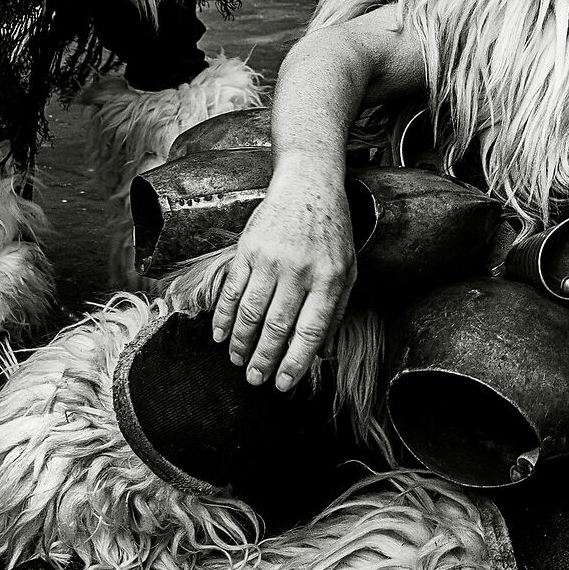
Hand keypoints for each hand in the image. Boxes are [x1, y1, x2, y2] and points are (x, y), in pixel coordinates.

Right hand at [212, 165, 358, 391]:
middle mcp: (299, 271)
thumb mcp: (348, 270)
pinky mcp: (248, 249)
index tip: (284, 383)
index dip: (295, 363)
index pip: (309, 332)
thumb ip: (336, 312)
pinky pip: (232, 290)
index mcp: (328, 279)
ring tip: (237, 362)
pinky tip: (220, 335)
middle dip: (264, 360)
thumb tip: (322, 353)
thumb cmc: (332, 232)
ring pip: (250, 313)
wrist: (308, 186)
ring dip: (240, 343)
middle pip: (276, 327)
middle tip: (256, 379)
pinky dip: (223, 317)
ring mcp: (270, 259)